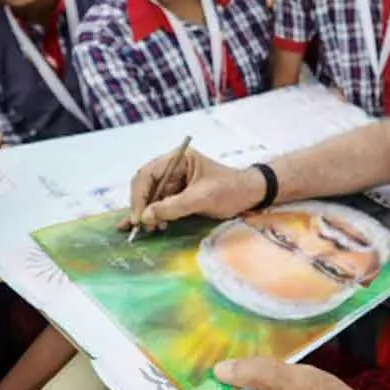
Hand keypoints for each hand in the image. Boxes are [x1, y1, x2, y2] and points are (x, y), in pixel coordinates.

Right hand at [125, 149, 264, 231]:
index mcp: (178, 159)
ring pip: (152, 197)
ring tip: (152, 229)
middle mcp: (173, 168)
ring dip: (149, 213)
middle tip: (140, 227)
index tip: (138, 217)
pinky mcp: (180, 194)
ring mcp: (176, 181)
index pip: (147, 174)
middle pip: (146, 185)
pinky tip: (157, 227)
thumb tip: (146, 217)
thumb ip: (173, 206)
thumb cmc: (230, 190)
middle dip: (142, 206)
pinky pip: (162, 204)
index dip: (139, 196)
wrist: (251, 196)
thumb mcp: (202, 198)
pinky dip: (157, 216)